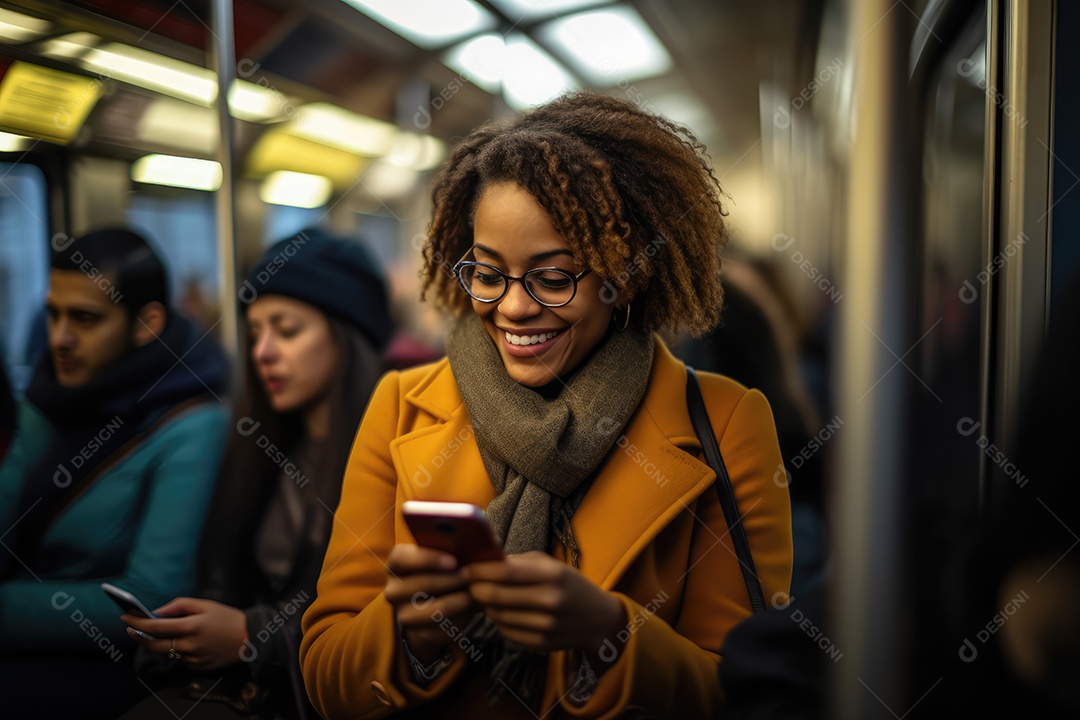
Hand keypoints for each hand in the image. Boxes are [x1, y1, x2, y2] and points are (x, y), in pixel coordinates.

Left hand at [123, 597, 248, 670]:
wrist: (249, 638)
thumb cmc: (227, 617)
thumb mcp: (205, 604)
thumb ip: (179, 606)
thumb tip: (157, 612)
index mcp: (190, 626)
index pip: (155, 626)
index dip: (137, 622)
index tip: (125, 617)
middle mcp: (189, 644)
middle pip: (154, 645)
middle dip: (140, 637)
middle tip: (132, 629)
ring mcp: (192, 658)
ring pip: (168, 651)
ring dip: (162, 642)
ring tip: (163, 632)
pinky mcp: (197, 667)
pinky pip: (181, 658)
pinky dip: (179, 649)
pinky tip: (189, 642)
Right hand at [385, 544, 480, 662]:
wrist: (439, 603)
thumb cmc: (444, 571)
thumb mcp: (444, 558)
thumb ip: (450, 550)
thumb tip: (468, 544)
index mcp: (397, 564)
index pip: (401, 558)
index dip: (427, 559)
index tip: (453, 561)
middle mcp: (394, 589)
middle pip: (418, 584)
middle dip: (448, 580)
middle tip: (469, 576)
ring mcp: (402, 613)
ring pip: (431, 610)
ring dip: (456, 601)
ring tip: (472, 594)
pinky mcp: (416, 633)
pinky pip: (438, 628)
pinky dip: (457, 619)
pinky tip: (468, 609)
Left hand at [463, 551, 624, 654]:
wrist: (597, 619)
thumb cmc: (567, 584)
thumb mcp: (549, 564)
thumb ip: (517, 562)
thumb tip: (481, 561)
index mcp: (552, 574)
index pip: (504, 572)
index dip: (479, 570)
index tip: (465, 568)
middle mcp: (550, 601)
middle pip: (495, 595)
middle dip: (476, 589)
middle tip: (470, 584)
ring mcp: (546, 626)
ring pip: (497, 615)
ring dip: (486, 606)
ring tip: (488, 597)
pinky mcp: (541, 645)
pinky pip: (505, 632)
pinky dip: (499, 622)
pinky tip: (505, 613)